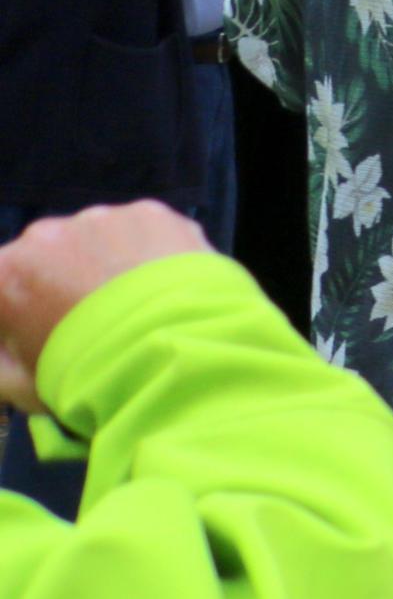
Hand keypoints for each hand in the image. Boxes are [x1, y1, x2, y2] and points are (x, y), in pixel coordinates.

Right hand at [0, 203, 206, 411]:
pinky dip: (148, 254)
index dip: (22, 313)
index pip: (6, 288)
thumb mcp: (24, 387)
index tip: (41, 330)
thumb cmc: (87, 374)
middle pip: (46, 260)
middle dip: (61, 285)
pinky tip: (163, 286)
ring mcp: (98, 218)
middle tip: (94, 323)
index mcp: (3, 275)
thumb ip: (4, 366)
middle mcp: (42, 235)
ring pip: (94, 241)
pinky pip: (141, 233)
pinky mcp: (149, 212)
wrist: (170, 349)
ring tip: (134, 305)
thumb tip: (8, 349)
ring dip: (105, 266)